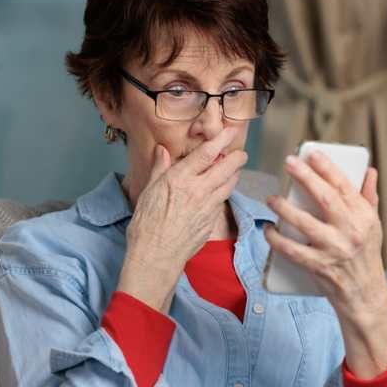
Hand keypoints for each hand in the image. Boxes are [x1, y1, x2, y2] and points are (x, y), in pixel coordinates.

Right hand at [118, 127, 247, 312]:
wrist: (156, 255)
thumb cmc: (146, 224)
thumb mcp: (148, 191)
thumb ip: (159, 169)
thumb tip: (162, 151)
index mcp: (180, 178)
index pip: (207, 153)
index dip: (221, 139)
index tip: (230, 131)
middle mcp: (199, 189)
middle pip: (226, 167)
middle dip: (236, 157)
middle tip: (240, 152)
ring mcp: (208, 206)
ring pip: (229, 184)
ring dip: (235, 174)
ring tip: (235, 169)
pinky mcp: (212, 221)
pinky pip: (222, 201)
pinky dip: (225, 192)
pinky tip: (222, 192)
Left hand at [263, 152, 386, 376]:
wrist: (364, 293)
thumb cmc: (365, 254)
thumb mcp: (372, 225)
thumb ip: (368, 197)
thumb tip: (368, 169)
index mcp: (364, 217)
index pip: (344, 186)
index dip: (327, 167)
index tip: (311, 153)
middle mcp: (351, 231)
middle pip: (325, 198)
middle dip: (305, 177)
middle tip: (288, 163)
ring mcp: (334, 249)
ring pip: (304, 223)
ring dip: (284, 208)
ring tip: (271, 198)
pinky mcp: (318, 266)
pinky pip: (291, 250)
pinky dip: (276, 239)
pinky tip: (268, 229)